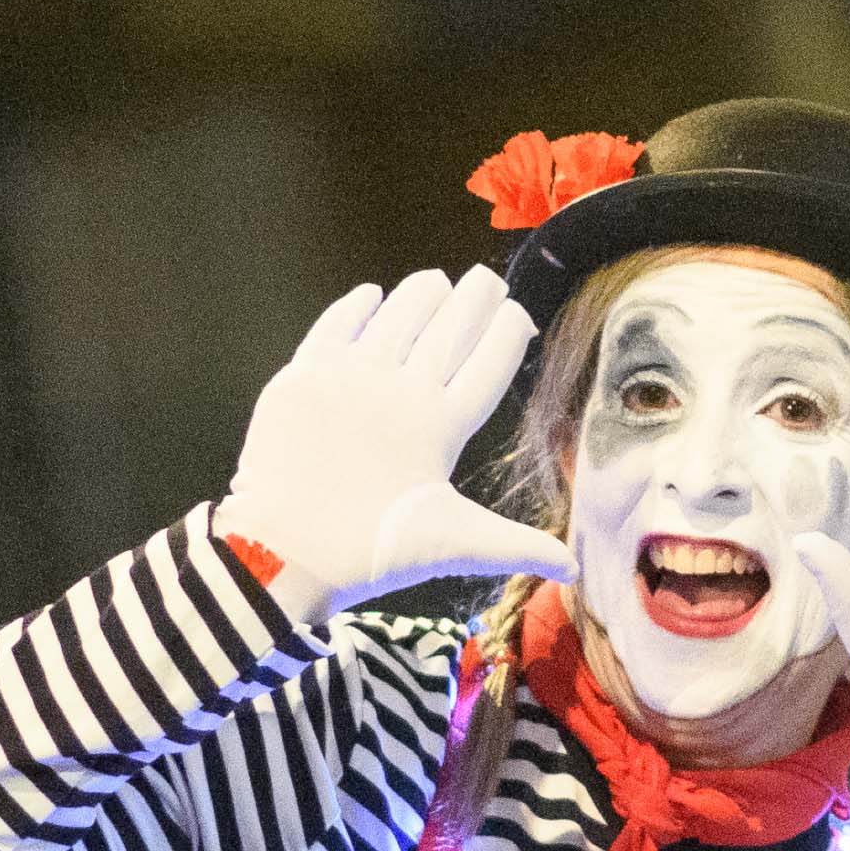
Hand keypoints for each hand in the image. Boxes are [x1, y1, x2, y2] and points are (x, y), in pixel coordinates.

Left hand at [219, 273, 574, 623]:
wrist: (277, 555)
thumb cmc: (368, 554)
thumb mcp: (450, 546)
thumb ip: (514, 546)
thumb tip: (572, 571)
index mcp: (441, 426)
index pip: (489, 362)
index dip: (507, 331)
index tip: (517, 312)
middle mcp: (400, 389)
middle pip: (449, 326)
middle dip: (474, 297)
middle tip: (487, 280)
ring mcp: (348, 376)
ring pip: (397, 314)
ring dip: (421, 293)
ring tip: (435, 282)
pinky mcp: (302, 376)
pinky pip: (337, 323)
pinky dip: (358, 305)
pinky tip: (371, 295)